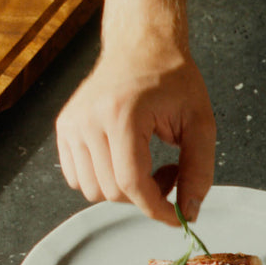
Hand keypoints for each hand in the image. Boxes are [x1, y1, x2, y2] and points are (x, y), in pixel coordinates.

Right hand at [55, 47, 215, 224]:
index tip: (178, 217)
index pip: (131, 183)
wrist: (143, 47)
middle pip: (113, 192)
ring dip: (125, 190)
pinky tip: (127, 160)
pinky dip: (105, 180)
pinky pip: (78, 178)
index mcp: (121, 115)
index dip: (157, 208)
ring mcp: (71, 124)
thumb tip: (189, 212)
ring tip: (150, 163)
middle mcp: (88, 120)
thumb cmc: (173, 79)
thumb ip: (199, 170)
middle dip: (147, 195)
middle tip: (172, 171)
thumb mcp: (201, 123)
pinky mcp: (64, 128)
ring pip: (93, 190)